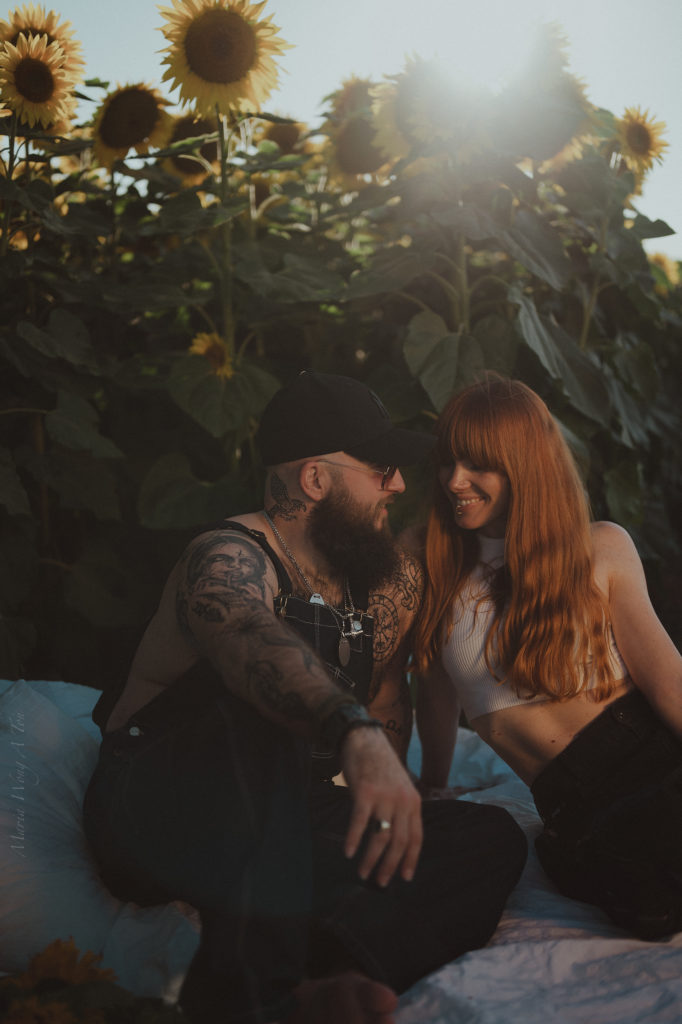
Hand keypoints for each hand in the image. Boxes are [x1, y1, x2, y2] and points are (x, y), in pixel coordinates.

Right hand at [340, 726, 422, 886]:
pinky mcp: (365, 792)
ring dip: (371, 859)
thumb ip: (400, 810)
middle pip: (399, 842)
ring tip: (362, 873)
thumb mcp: (399, 787)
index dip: (410, 860)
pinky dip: (353, 839)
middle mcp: (402, 801)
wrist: (364, 739)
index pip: (416, 838)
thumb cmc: (379, 765)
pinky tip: (347, 852)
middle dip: (389, 866)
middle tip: (380, 883)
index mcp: (414, 802)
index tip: (404, 878)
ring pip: (380, 837)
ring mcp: (384, 797)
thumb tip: (394, 840)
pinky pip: (360, 823)